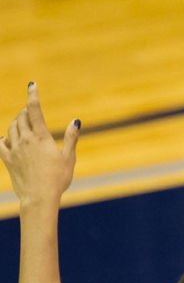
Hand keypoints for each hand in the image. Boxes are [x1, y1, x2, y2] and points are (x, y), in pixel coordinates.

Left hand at [0, 83, 79, 209]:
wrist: (38, 197)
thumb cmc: (58, 179)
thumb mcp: (69, 158)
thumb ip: (71, 138)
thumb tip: (76, 121)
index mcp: (41, 138)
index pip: (34, 110)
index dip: (33, 95)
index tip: (32, 85)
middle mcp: (25, 140)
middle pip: (21, 117)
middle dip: (25, 111)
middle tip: (30, 110)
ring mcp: (14, 149)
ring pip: (11, 128)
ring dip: (16, 123)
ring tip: (23, 124)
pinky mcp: (7, 159)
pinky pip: (1, 143)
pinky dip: (5, 137)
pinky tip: (9, 138)